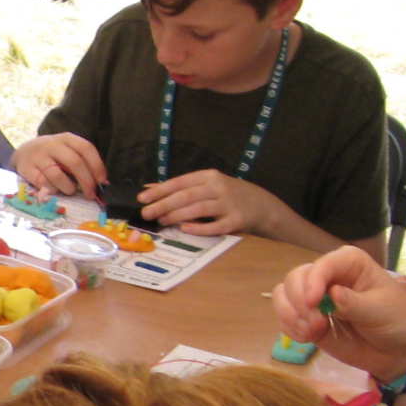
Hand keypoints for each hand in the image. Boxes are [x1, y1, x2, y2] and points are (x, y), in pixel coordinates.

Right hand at [12, 133, 106, 197]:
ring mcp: (38, 156)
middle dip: (86, 181)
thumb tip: (102, 183)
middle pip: (74, 162)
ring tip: (70, 191)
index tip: (102, 181)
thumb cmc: (53, 155)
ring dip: (68, 187)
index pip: (86, 148)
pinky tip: (54, 189)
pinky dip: (52, 190)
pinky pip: (42, 183)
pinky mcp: (26, 168)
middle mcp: (52, 144)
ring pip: (57, 175)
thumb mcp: (67, 151)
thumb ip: (82, 162)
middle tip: (90, 194)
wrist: (24, 152)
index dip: (96, 165)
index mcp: (67, 138)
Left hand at [138, 169, 282, 236]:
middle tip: (147, 213)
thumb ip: (180, 188)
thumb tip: (149, 188)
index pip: (180, 182)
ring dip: (177, 215)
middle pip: (187, 195)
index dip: (160, 190)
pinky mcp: (238, 220)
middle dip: (164, 204)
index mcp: (208, 176)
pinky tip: (185, 229)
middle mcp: (218, 187)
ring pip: (199, 209)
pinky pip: (216, 226)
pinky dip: (200, 228)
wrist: (262, 205)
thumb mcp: (206, 185)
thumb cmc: (227, 195)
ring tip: (162, 221)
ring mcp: (229, 203)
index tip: (142, 199)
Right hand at [272, 246, 405, 379]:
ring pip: (284, 294)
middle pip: (296, 277)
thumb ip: (355, 303)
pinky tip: (307, 338)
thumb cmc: (400, 322)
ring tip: (311, 333)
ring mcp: (316, 298)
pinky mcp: (309, 319)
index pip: (323, 264)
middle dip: (299, 301)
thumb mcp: (381, 310)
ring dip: (291, 314)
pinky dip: (289, 327)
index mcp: (350, 264)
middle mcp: (329, 276)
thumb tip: (332, 294)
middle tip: (317, 324)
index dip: (313, 280)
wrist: (401, 354)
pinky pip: (285, 316)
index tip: (313, 303)